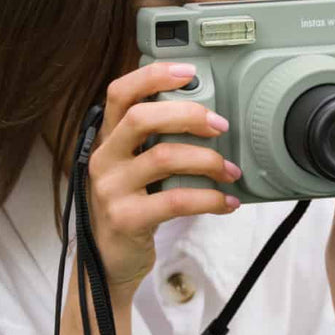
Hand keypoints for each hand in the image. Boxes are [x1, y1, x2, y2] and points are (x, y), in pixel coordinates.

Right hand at [84, 60, 242, 303]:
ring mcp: (111, 189)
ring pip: (164, 157)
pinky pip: (175, 200)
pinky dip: (208, 199)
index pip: (120, 93)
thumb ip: (157, 144)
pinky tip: (226, 202)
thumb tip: (207, 121)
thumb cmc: (132, 209)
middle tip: (220, 125)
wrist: (110, 262)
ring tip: (230, 170)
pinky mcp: (125, 219)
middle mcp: (104, 159)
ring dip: (207, 160)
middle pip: (142, 118)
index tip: (188, 72)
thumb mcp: (137, 171)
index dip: (153, 76)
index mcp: (108, 140)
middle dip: (188, 115)